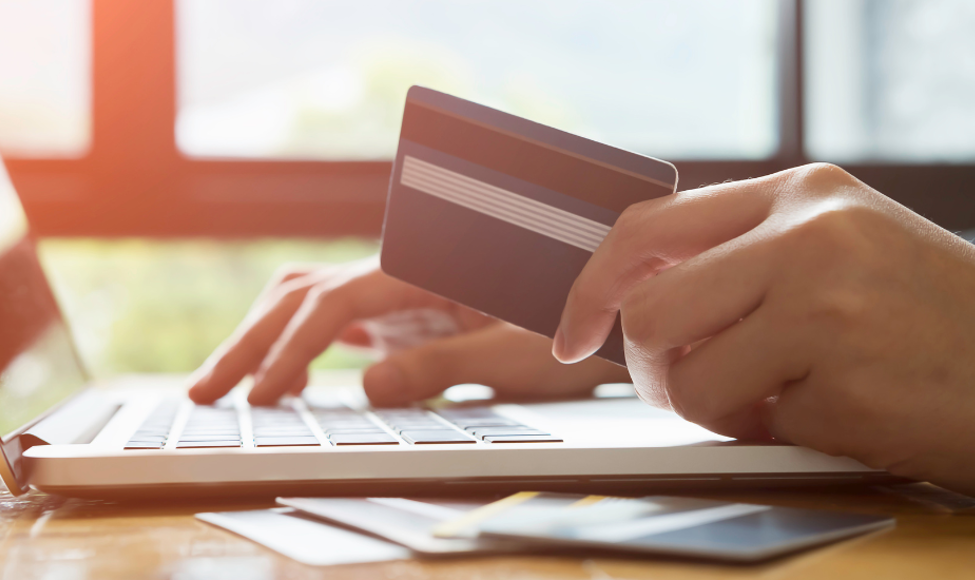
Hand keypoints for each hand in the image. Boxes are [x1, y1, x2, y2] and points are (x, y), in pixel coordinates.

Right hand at [188, 257, 626, 405]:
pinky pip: (329, 318)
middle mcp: (396, 272)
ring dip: (261, 337)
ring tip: (229, 385)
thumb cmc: (561, 324)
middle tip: (206, 392)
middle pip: (301, 294)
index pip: (334, 302)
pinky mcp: (395, 311)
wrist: (587, 305)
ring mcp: (391, 290)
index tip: (264, 395)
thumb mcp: (510, 352)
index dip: (292, 349)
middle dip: (250, 342)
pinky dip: (295, 345)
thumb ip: (441, 366)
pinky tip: (289, 381)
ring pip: (304, 298)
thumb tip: (368, 388)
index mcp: (420, 272)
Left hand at [554, 163, 974, 501]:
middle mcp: (808, 233)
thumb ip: (746, 260)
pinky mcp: (843, 379)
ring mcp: (825, 302)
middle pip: (647, 309)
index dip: (591, 286)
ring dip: (714, 408)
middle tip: (694, 388)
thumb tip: (637, 301)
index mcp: (803, 193)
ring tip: (782, 400)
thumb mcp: (846, 252)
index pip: (646, 226)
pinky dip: (775, 435)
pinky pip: (748, 426)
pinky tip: (838, 414)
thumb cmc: (944, 321)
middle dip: (652, 368)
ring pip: (681, 376)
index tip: (571, 333)